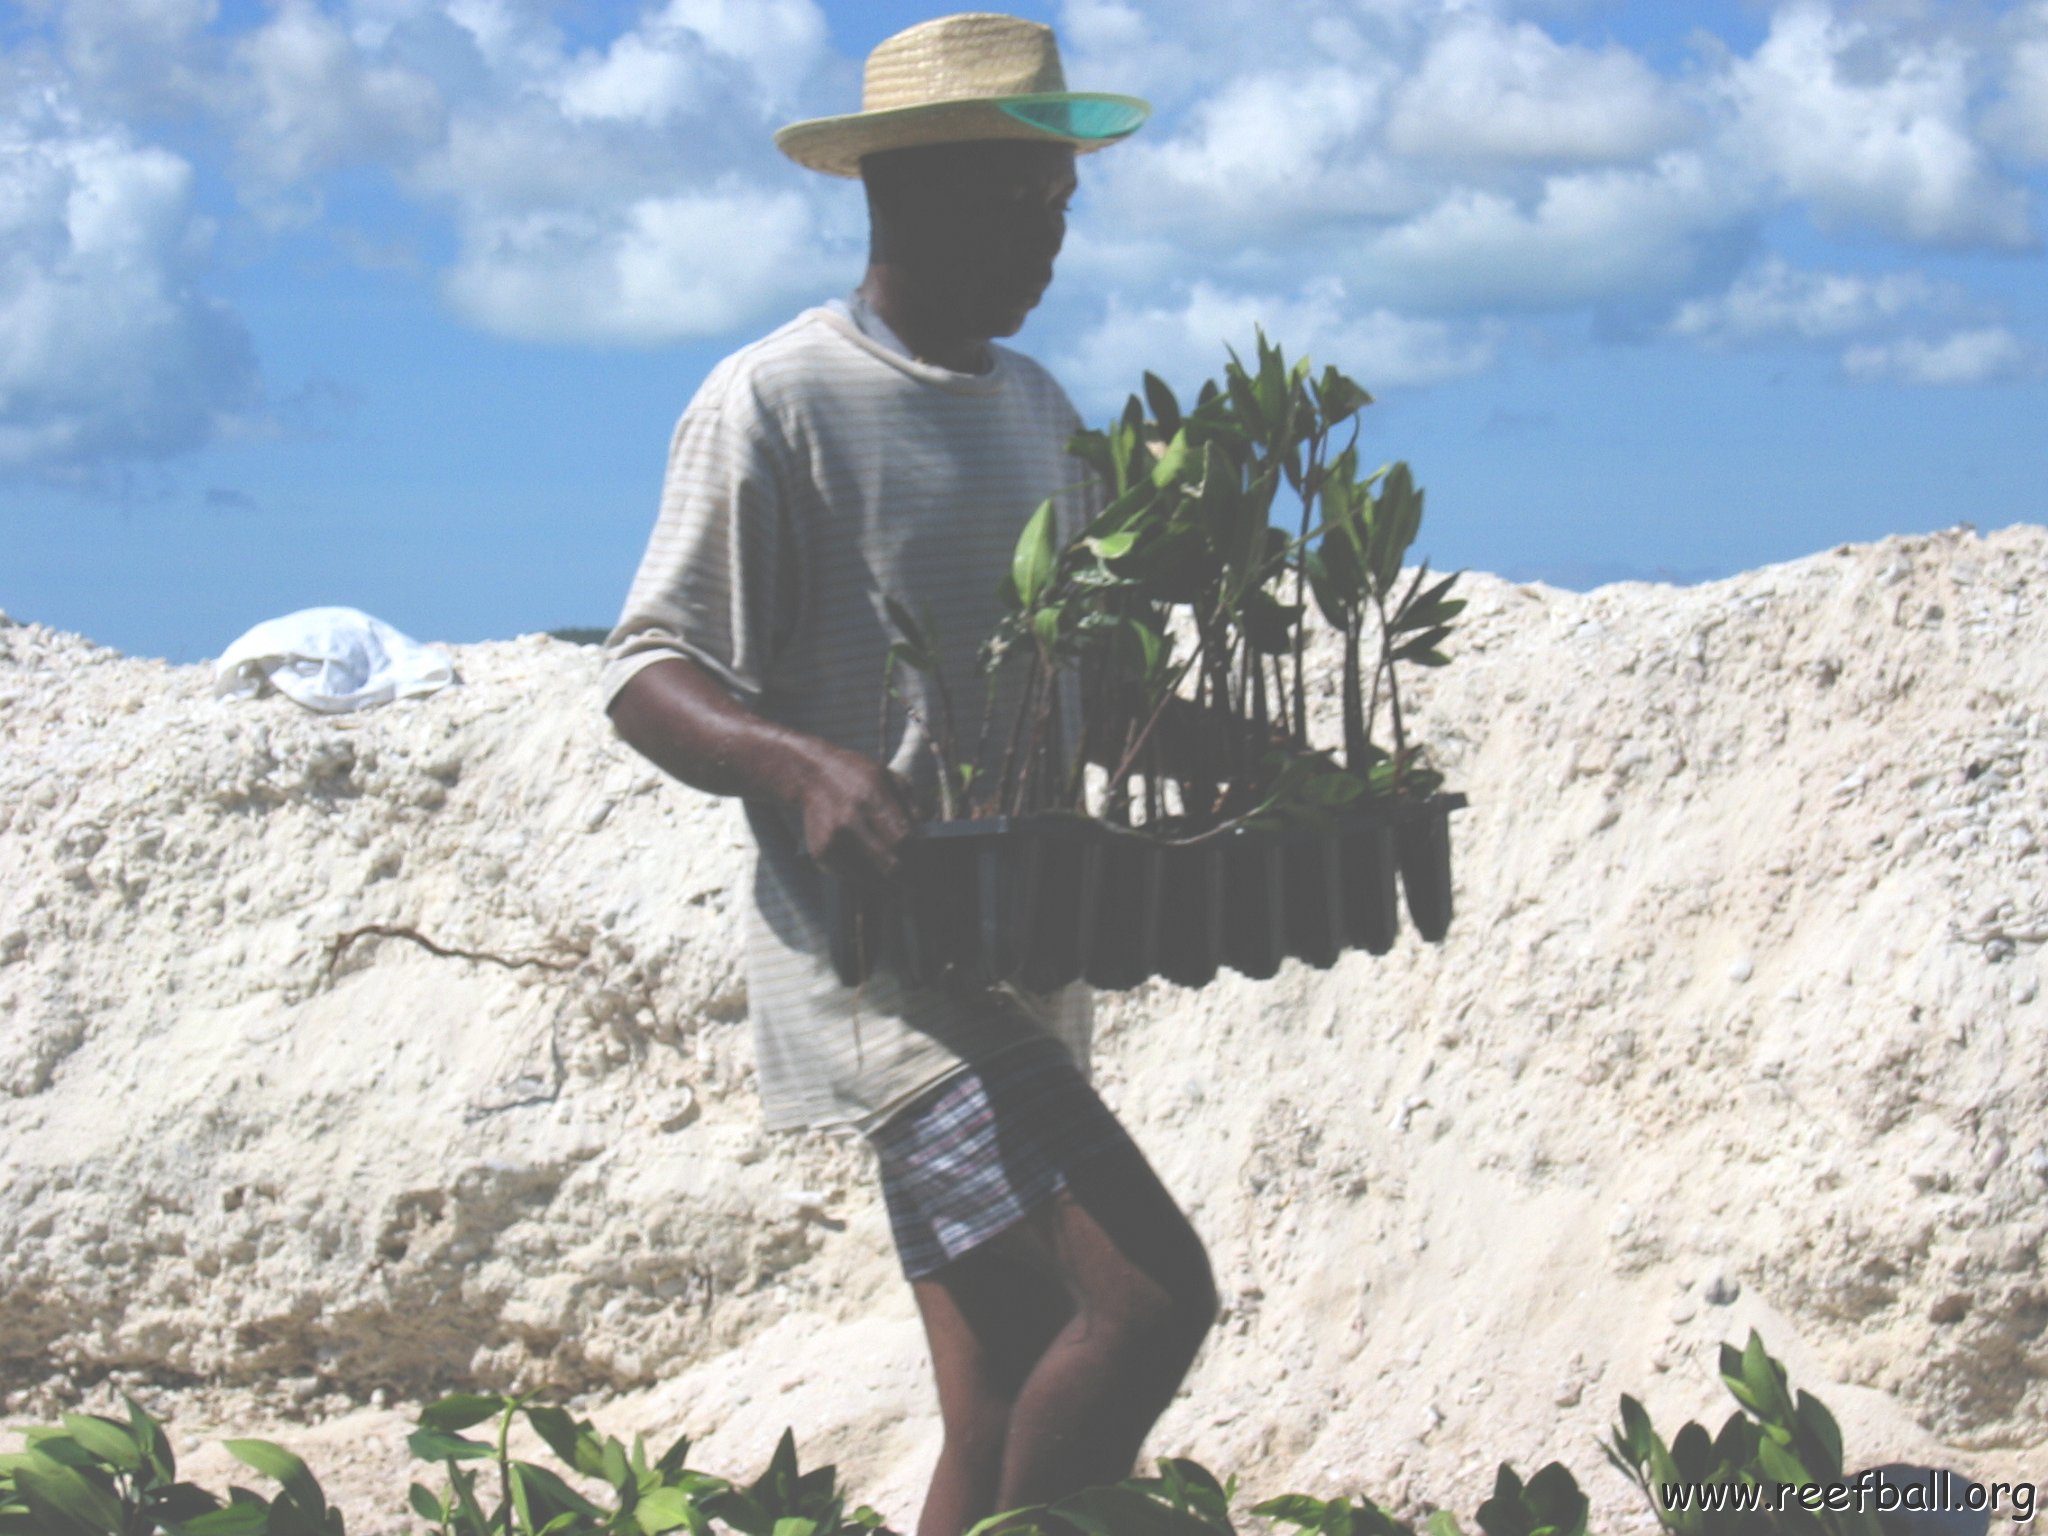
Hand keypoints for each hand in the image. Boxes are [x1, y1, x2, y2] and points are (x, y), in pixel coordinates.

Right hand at [792, 742, 915, 883]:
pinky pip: (851, 877)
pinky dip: (866, 879)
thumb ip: (911, 805)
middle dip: (909, 879)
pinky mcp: (821, 852)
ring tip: (899, 888)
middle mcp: (851, 818)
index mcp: (872, 796)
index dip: (919, 856)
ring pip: (871, 877)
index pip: (903, 837)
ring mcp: (833, 838)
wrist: (813, 775)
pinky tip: (875, 875)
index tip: (928, 865)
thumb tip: (925, 838)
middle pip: (889, 863)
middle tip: (920, 886)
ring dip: (889, 885)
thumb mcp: (889, 777)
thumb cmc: (858, 777)